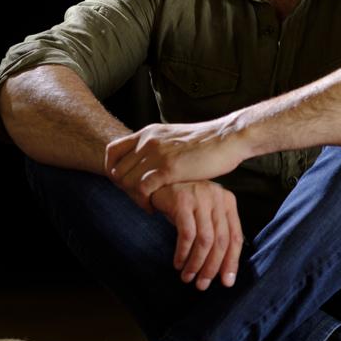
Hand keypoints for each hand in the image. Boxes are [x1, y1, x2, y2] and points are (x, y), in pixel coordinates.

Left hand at [105, 121, 246, 211]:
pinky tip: (155, 207)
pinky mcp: (167, 169)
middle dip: (124, 189)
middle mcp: (148, 141)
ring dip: (133, 198)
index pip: (112, 150)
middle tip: (139, 198)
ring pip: (126, 181)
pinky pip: (141, 190)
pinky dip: (144, 202)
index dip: (113, 169)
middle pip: (116, 170)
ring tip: (147, 204)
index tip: (125, 182)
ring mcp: (156, 154)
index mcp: (150, 132)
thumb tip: (152, 161)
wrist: (229, 138)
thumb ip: (161, 147)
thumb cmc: (209, 142)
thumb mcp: (176, 138)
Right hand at [150, 181, 243, 289]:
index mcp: (228, 202)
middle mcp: (218, 197)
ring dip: (196, 263)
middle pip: (221, 240)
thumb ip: (216, 233)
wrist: (158, 182)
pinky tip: (178, 263)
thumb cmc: (183, 203)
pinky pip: (187, 234)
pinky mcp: (183, 200)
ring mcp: (201, 197)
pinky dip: (183, 252)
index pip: (235, 236)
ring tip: (188, 277)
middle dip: (212, 267)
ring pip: (205, 240)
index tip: (227, 282)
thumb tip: (222, 270)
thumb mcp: (204, 214)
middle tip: (202, 285)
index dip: (232, 262)